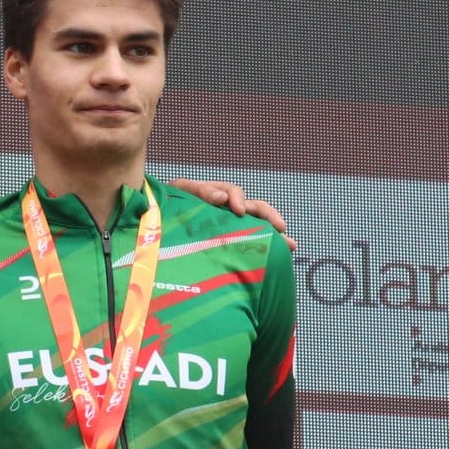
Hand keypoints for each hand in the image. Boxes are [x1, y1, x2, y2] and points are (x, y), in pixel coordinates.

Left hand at [168, 178, 292, 240]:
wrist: (158, 225)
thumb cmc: (169, 206)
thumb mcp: (181, 193)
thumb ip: (199, 191)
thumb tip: (222, 198)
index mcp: (216, 196)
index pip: (233, 192)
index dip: (237, 199)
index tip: (238, 210)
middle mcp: (229, 210)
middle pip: (255, 208)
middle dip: (269, 217)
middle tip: (280, 228)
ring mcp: (233, 226)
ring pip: (259, 227)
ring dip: (275, 235)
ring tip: (290, 245)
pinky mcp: (232, 242)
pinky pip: (252, 244)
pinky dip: (267, 249)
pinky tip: (281, 257)